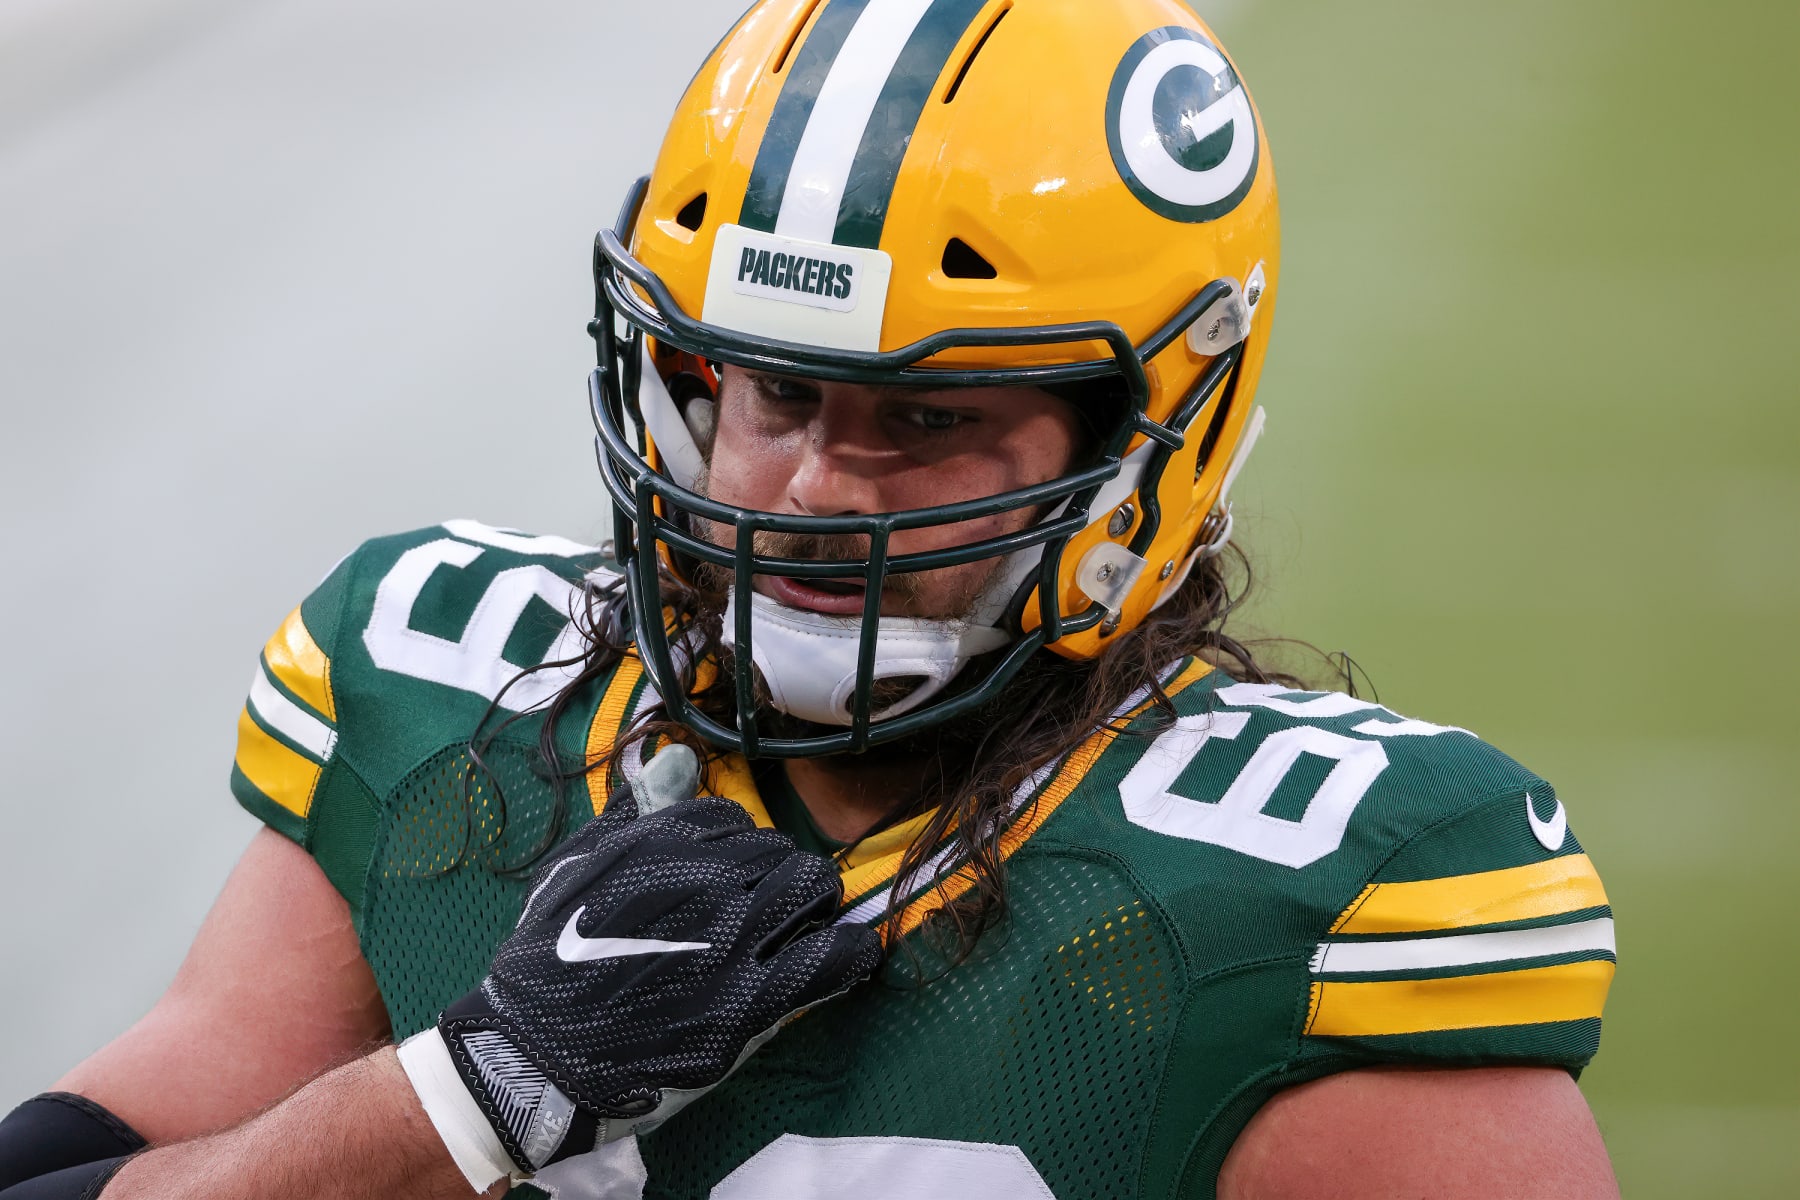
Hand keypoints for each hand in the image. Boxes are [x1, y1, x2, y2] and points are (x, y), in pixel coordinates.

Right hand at [398, 745, 881, 1187]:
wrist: (536, 1051)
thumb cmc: (548, 958)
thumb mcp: (576, 865)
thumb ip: (634, 811)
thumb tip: (681, 759)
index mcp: (661, 842)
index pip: (733, 819)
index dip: (736, 847)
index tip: (731, 873)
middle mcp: (705, 881)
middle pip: (781, 850)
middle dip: (778, 872)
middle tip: (771, 902)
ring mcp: (732, 940)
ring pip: (813, 888)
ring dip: (814, 902)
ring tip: (803, 925)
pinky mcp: (751, 1002)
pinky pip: (831, 958)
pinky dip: (851, 952)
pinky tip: (851, 954)